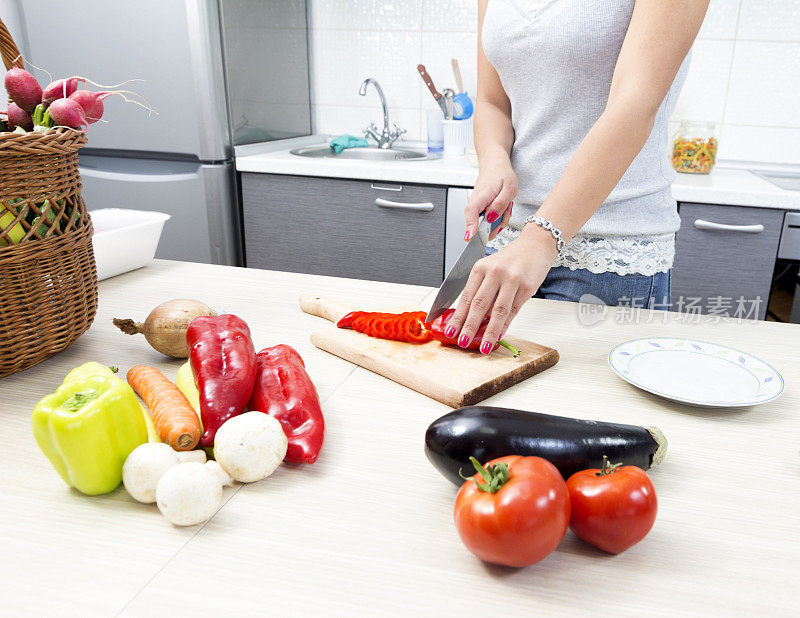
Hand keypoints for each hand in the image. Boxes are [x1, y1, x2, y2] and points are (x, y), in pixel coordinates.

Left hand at [445, 225, 557, 353]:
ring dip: (489, 332)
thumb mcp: (490, 268)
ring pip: (498, 311)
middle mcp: (495, 272)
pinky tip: (499, 336)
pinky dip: (505, 326)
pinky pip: (513, 311)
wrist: (536, 245)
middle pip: (479, 305)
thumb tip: (470, 317)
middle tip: (462, 341)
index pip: (466, 297)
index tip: (451, 330)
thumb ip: (481, 290)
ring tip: (483, 346)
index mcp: (481, 267)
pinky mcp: (527, 287)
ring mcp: (512, 280)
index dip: (458, 316)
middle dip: (469, 326)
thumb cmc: (511, 259)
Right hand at [465, 160, 516, 241]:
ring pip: (487, 222)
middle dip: (496, 223)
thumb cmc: (501, 174)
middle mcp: (475, 202)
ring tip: (507, 204)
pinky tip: (503, 206)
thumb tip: (491, 218)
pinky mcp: (480, 208)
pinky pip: (489, 218)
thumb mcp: (509, 188)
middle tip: (507, 210)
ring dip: (500, 218)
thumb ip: (501, 204)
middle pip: (481, 223)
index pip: (471, 212)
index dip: (470, 226)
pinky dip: (498, 215)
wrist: (494, 165)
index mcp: (481, 196)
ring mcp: (477, 206)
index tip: (469, 237)